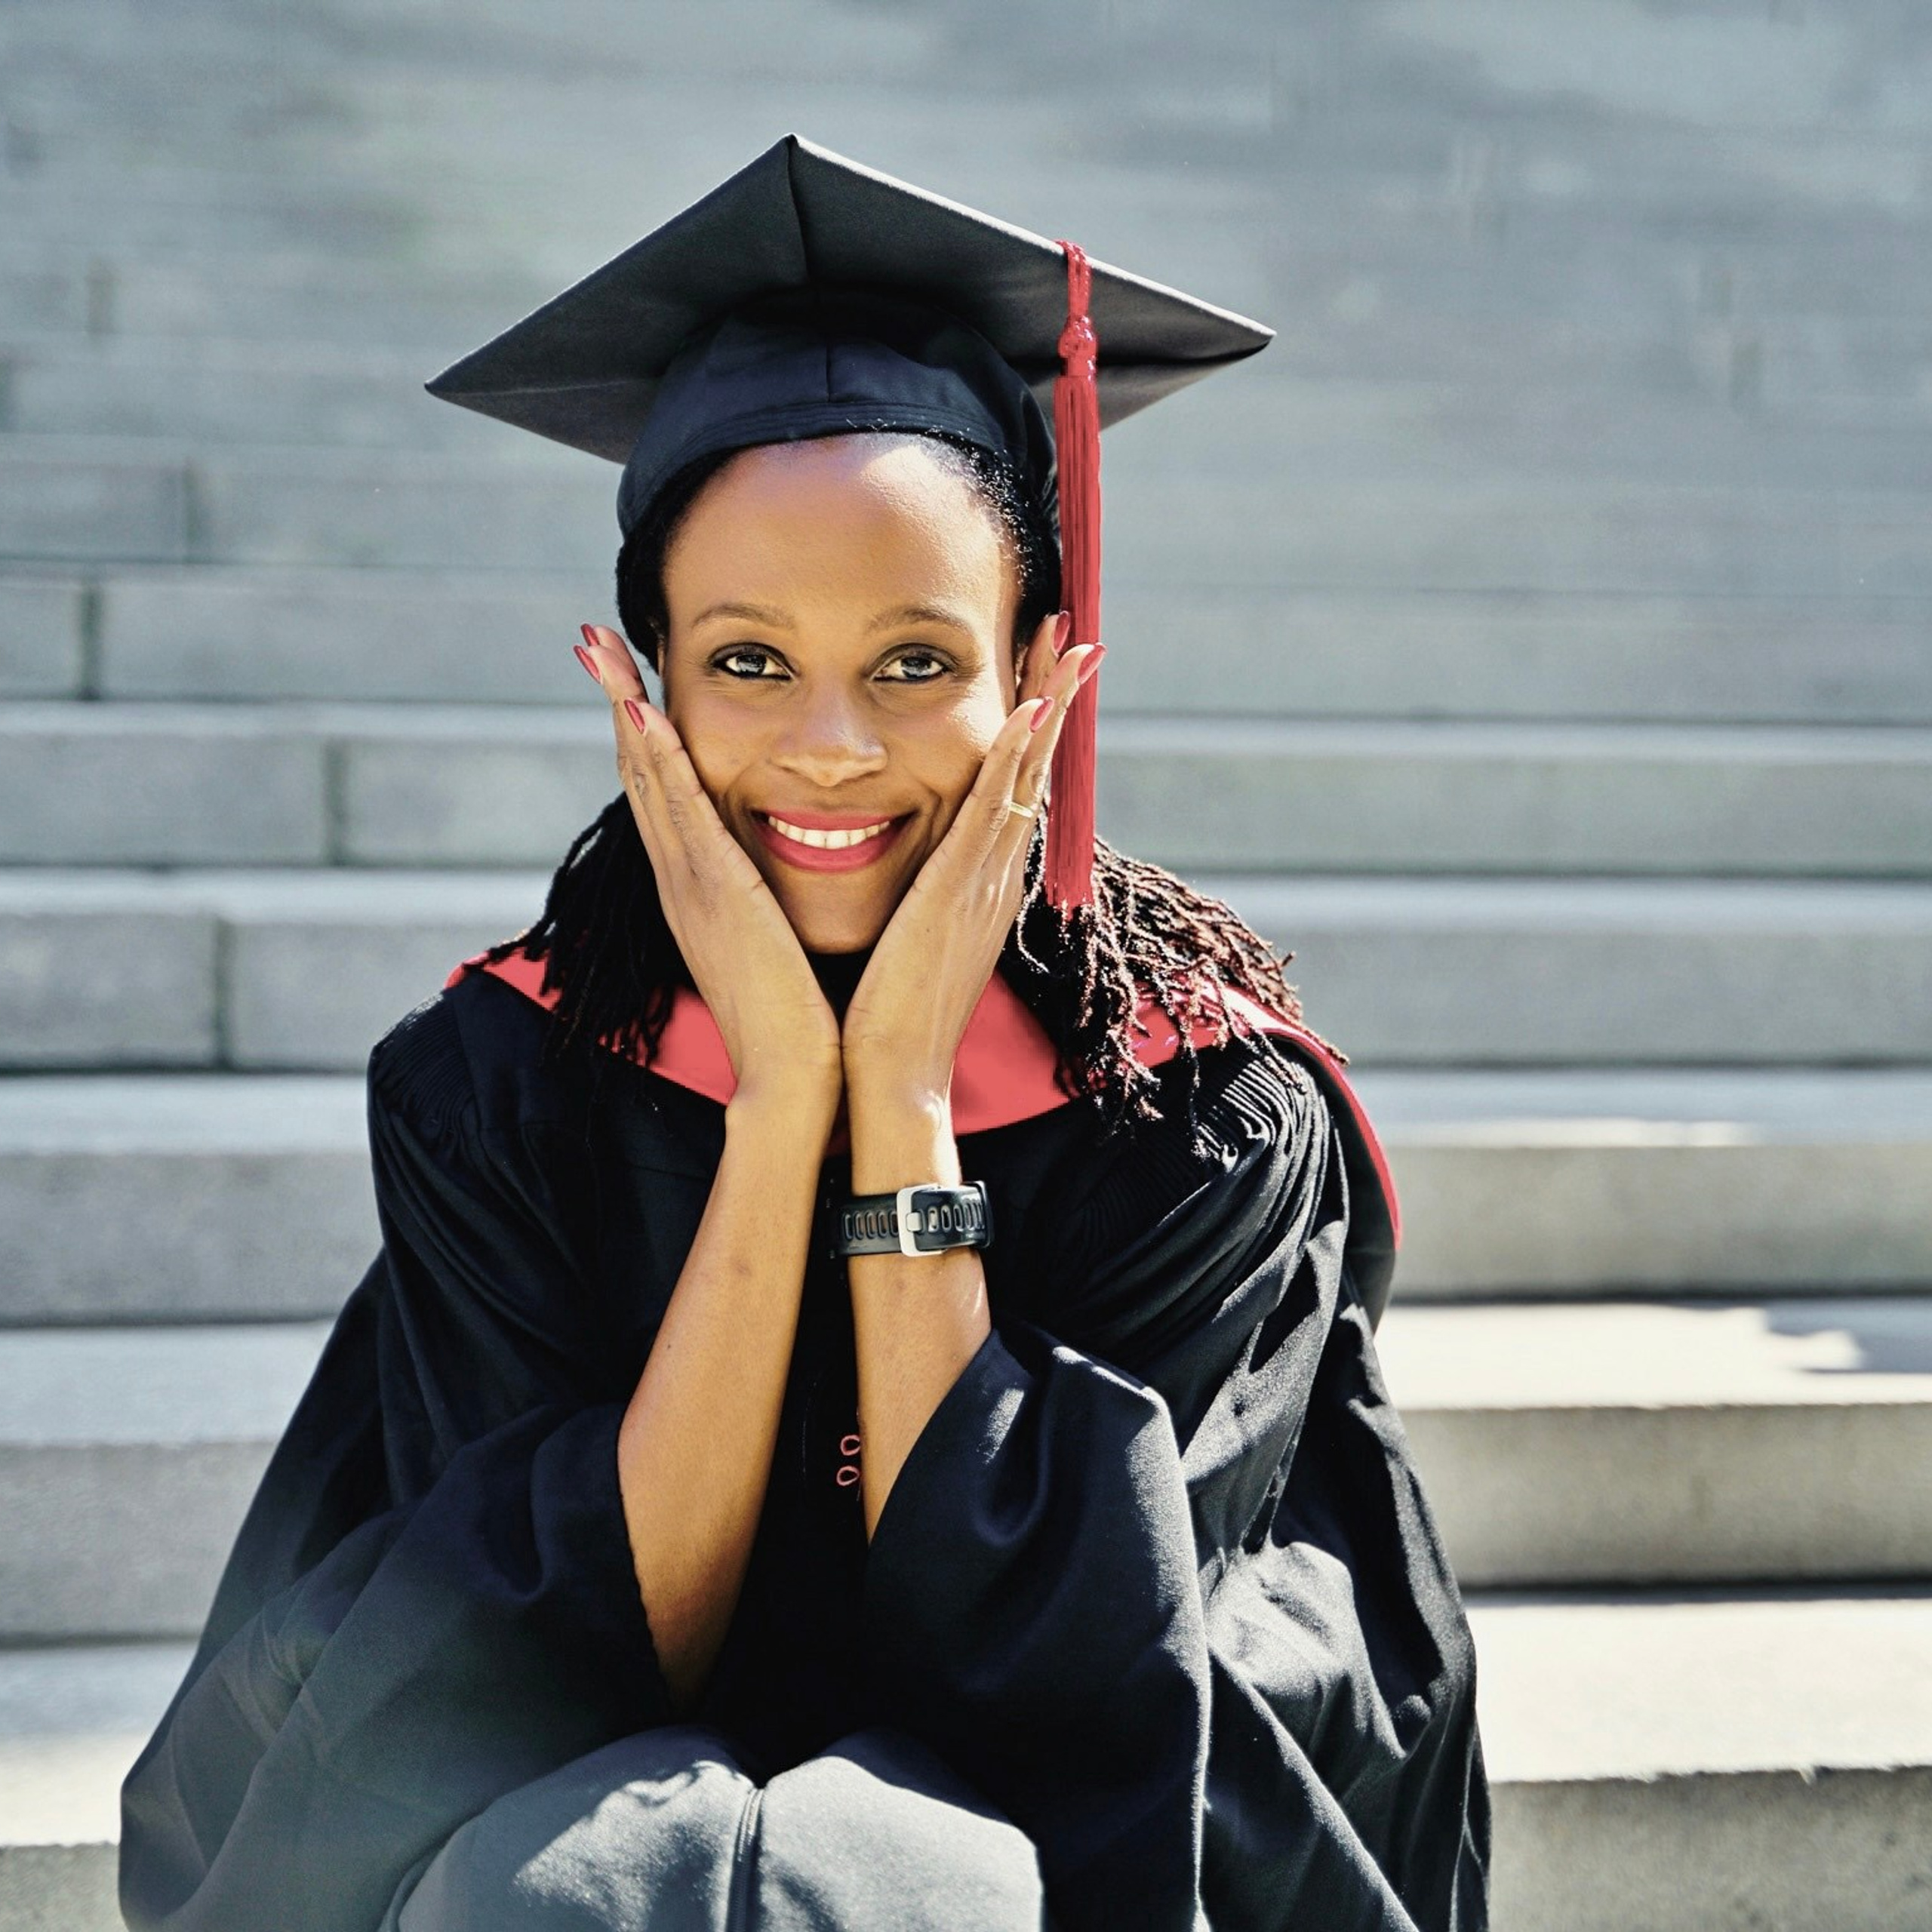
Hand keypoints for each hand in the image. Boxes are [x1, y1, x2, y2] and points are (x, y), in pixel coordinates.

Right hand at [577, 625, 842, 1118]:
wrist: (795, 1078)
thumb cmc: (800, 1018)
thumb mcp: (777, 943)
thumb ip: (772, 902)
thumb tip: (796, 868)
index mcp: (700, 889)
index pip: (666, 793)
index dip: (643, 734)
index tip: (630, 677)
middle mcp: (683, 879)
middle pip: (641, 773)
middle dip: (616, 702)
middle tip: (592, 638)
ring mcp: (691, 885)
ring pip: (650, 780)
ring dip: (623, 709)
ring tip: (600, 648)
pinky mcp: (714, 894)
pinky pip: (680, 813)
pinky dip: (658, 761)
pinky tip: (642, 712)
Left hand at [841, 627, 1101, 1111]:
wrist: (891, 1073)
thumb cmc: (889, 1015)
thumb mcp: (912, 937)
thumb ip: (920, 897)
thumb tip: (912, 869)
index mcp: (980, 883)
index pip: (1013, 787)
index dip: (1034, 729)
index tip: (1043, 674)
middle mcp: (994, 874)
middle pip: (1035, 767)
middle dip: (1056, 698)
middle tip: (1076, 633)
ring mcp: (984, 881)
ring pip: (1026, 774)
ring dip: (1050, 706)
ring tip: (1070, 644)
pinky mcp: (959, 891)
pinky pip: (994, 811)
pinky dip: (1016, 759)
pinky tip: (1030, 711)